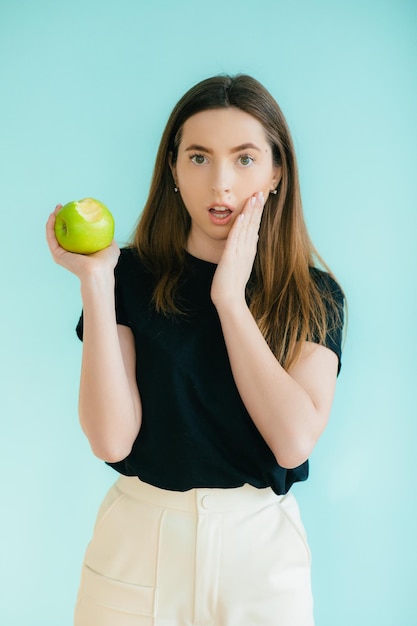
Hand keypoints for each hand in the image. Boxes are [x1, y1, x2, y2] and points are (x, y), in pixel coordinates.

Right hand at [46, 205, 119, 280]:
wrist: (99, 271)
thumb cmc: (107, 262)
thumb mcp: (110, 246)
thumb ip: (108, 237)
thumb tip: (107, 226)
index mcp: (79, 250)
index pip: (73, 233)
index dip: (71, 221)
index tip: (73, 209)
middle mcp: (68, 252)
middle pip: (61, 232)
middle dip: (60, 218)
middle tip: (62, 206)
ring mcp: (61, 253)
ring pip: (54, 233)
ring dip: (53, 219)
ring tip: (57, 208)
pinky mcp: (57, 254)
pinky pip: (51, 237)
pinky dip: (50, 226)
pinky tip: (53, 215)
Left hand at [211, 191, 263, 308]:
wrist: (229, 299)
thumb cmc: (233, 284)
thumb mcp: (243, 263)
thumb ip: (248, 249)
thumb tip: (255, 237)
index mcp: (249, 250)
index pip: (255, 227)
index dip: (257, 212)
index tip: (259, 199)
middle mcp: (247, 249)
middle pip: (253, 224)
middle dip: (256, 208)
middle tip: (260, 193)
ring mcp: (240, 253)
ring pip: (246, 229)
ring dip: (250, 213)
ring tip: (254, 198)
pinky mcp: (231, 257)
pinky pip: (235, 239)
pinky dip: (238, 227)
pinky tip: (241, 217)